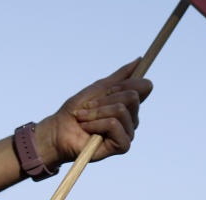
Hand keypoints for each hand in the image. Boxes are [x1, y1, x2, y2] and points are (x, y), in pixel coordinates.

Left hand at [35, 59, 153, 166]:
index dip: (127, 83)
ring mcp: (128, 132)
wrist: (60, 130)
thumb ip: (120, 76)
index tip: (109, 89)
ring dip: (96, 112)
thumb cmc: (77, 110)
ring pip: (121, 110)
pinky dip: (96, 124)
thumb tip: (140, 59)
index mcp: (129, 104)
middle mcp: (132, 118)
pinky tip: (88, 130)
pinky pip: (113, 124)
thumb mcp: (98, 88)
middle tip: (89, 106)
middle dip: (105, 98)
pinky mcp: (122, 146)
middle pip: (132, 96)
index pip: (144, 86)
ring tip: (84, 118)